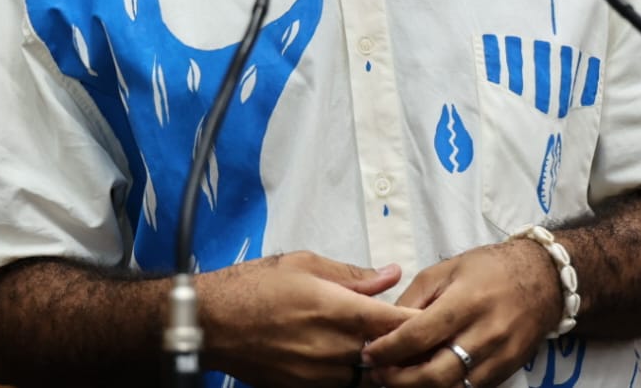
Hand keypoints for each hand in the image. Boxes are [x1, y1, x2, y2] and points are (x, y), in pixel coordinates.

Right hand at [197, 251, 415, 387]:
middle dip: (399, 344)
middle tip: (410, 333)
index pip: (396, 323)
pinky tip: (348, 358)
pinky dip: (351, 374)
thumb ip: (354, 275)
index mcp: (337, 311)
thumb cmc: (254, 286)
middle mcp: (333, 348)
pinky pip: (341, 385)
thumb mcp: (305, 265)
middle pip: (386, 355)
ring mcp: (318, 375)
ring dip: (377, 362)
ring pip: (366, 375)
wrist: (211, 322)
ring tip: (380, 347)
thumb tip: (391, 274)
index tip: (428, 317)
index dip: (416, 321)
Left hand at [361, 240, 559, 387]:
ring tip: (400, 378)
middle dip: (399, 380)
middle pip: (434, 375)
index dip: (387, 350)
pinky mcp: (506, 372)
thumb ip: (414, 299)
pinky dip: (445, 387)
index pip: (418, 336)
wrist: (543, 279)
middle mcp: (484, 334)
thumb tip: (385, 328)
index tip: (369, 353)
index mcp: (465, 302)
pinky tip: (428, 378)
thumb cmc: (489, 269)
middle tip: (379, 374)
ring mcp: (498, 357)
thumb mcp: (446, 270)